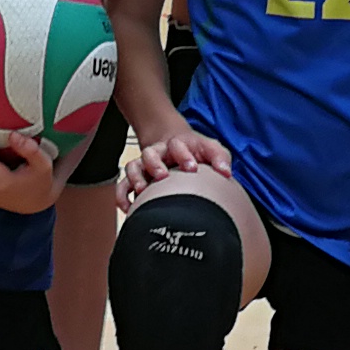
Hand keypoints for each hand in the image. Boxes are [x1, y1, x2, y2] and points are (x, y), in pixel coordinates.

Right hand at [116, 124, 233, 205]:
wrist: (171, 142)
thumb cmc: (193, 150)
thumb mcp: (209, 148)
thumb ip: (219, 158)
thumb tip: (226, 173)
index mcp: (177, 145)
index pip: (177, 145)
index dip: (183, 155)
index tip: (192, 167)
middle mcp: (158, 153)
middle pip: (149, 153)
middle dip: (155, 165)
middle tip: (163, 176)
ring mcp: (144, 165)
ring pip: (133, 167)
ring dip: (136, 178)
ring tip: (143, 191)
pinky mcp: (136, 178)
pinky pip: (123, 186)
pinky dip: (122, 196)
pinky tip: (129, 208)